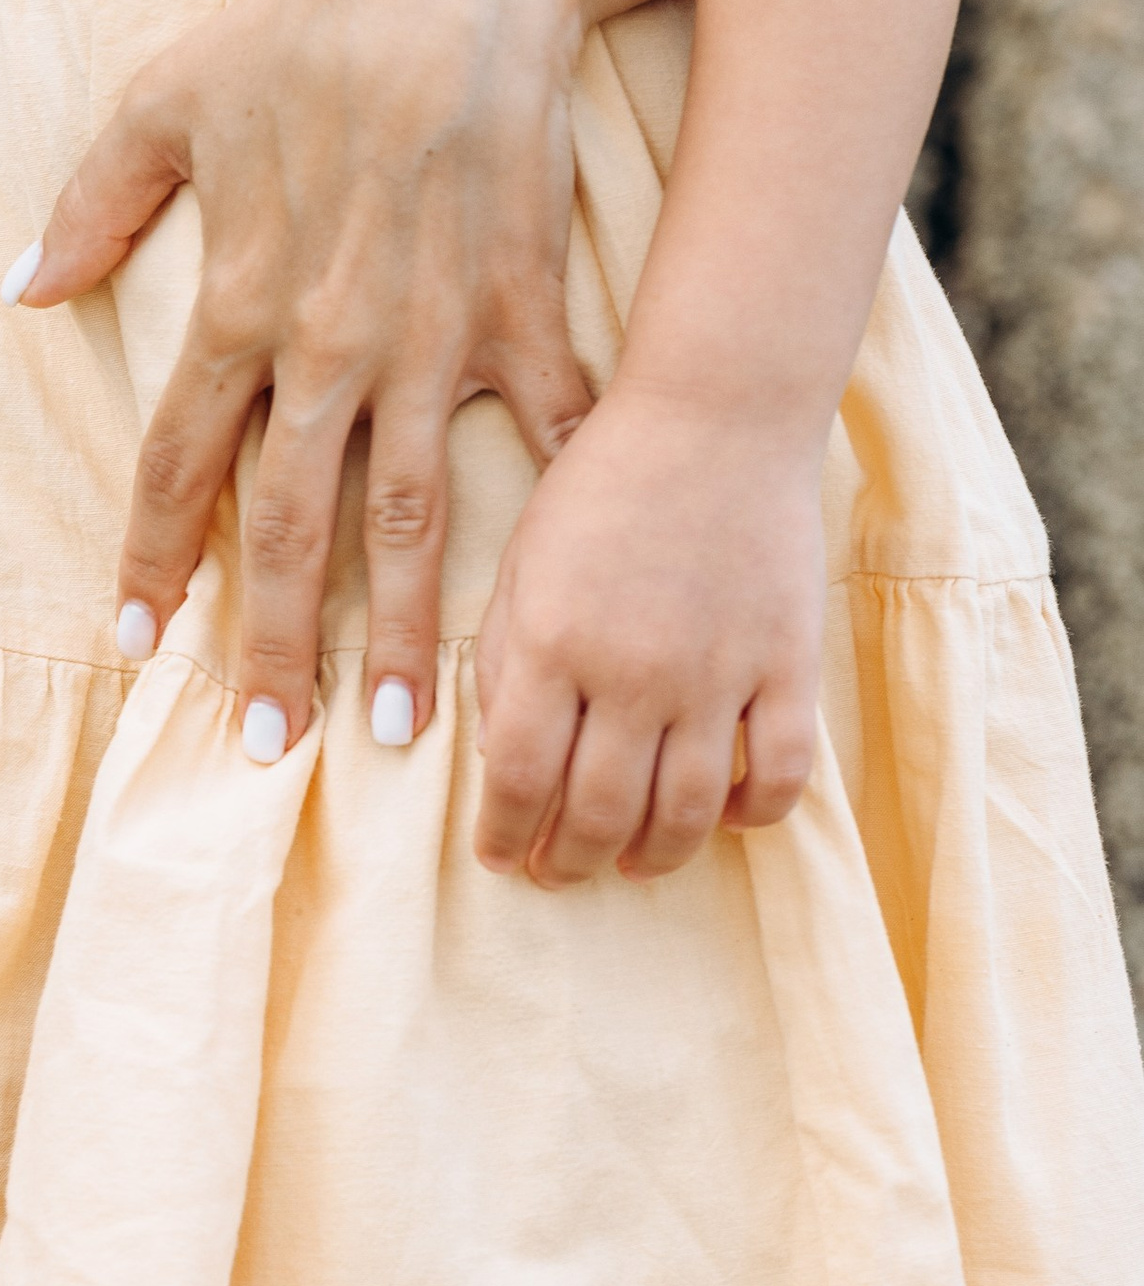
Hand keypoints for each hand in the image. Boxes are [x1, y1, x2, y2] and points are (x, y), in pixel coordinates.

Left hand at [21, 0, 598, 753]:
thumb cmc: (300, 31)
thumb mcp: (162, 100)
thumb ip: (94, 205)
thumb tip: (26, 287)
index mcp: (238, 299)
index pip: (181, 459)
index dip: (157, 555)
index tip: (138, 643)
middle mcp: (327, 343)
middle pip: (291, 523)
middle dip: (273, 644)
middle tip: (264, 744)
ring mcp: (430, 338)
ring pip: (411, 518)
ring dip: (404, 632)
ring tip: (400, 731)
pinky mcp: (521, 312)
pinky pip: (542, 436)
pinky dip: (556, 516)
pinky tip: (562, 600)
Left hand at [471, 385, 821, 882]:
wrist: (714, 414)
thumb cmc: (604, 479)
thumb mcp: (523, 556)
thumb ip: (503, 656)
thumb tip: (499, 756)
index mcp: (550, 636)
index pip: (517, 777)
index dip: (502, 835)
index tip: (499, 857)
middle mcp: (630, 669)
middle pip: (598, 813)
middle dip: (569, 861)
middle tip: (558, 872)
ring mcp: (716, 674)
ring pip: (686, 816)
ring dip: (652, 856)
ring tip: (632, 861)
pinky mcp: (786, 668)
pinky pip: (776, 780)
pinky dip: (751, 817)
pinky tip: (724, 818)